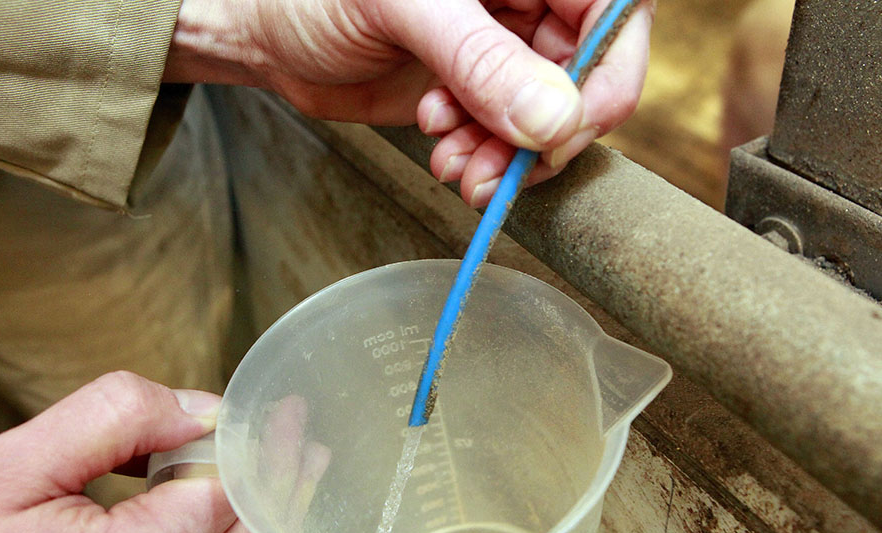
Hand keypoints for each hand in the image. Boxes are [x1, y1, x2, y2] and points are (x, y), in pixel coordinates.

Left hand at [165, 0, 652, 205]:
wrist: (267, 32)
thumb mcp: (403, 9)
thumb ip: (480, 61)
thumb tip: (553, 119)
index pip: (614, 10)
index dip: (607, 70)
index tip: (570, 123)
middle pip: (587, 73)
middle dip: (546, 132)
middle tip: (504, 167)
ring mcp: (505, 46)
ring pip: (549, 116)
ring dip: (511, 155)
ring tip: (458, 165)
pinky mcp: (479, 91)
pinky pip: (510, 137)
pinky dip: (487, 157)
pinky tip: (444, 149)